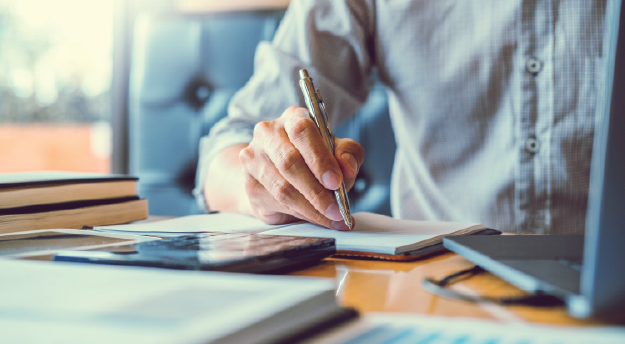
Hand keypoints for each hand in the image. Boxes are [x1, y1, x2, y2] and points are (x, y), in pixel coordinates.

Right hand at [239, 106, 363, 229]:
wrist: (279, 176)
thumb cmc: (313, 160)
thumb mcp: (338, 151)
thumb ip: (348, 154)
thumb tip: (348, 167)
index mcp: (293, 118)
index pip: (302, 131)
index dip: (320, 158)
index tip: (336, 182)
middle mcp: (268, 133)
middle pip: (289, 162)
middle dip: (316, 190)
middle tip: (336, 208)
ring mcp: (253, 158)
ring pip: (282, 188)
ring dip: (310, 208)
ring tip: (330, 217)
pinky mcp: (249, 184)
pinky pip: (276, 203)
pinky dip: (299, 213)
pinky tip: (314, 217)